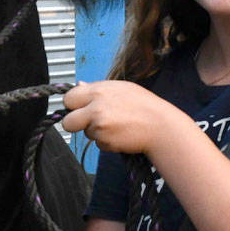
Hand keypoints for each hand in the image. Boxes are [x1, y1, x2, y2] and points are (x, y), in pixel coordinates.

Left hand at [60, 81, 181, 154]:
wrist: (161, 127)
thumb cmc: (144, 106)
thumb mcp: (121, 89)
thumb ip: (97, 89)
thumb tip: (79, 86)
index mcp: (99, 90)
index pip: (69, 98)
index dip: (73, 105)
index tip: (79, 108)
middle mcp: (96, 107)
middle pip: (68, 121)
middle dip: (74, 124)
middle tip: (89, 122)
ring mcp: (99, 125)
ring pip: (85, 133)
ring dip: (96, 132)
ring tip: (116, 125)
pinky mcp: (105, 141)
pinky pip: (97, 144)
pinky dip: (106, 141)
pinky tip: (121, 134)